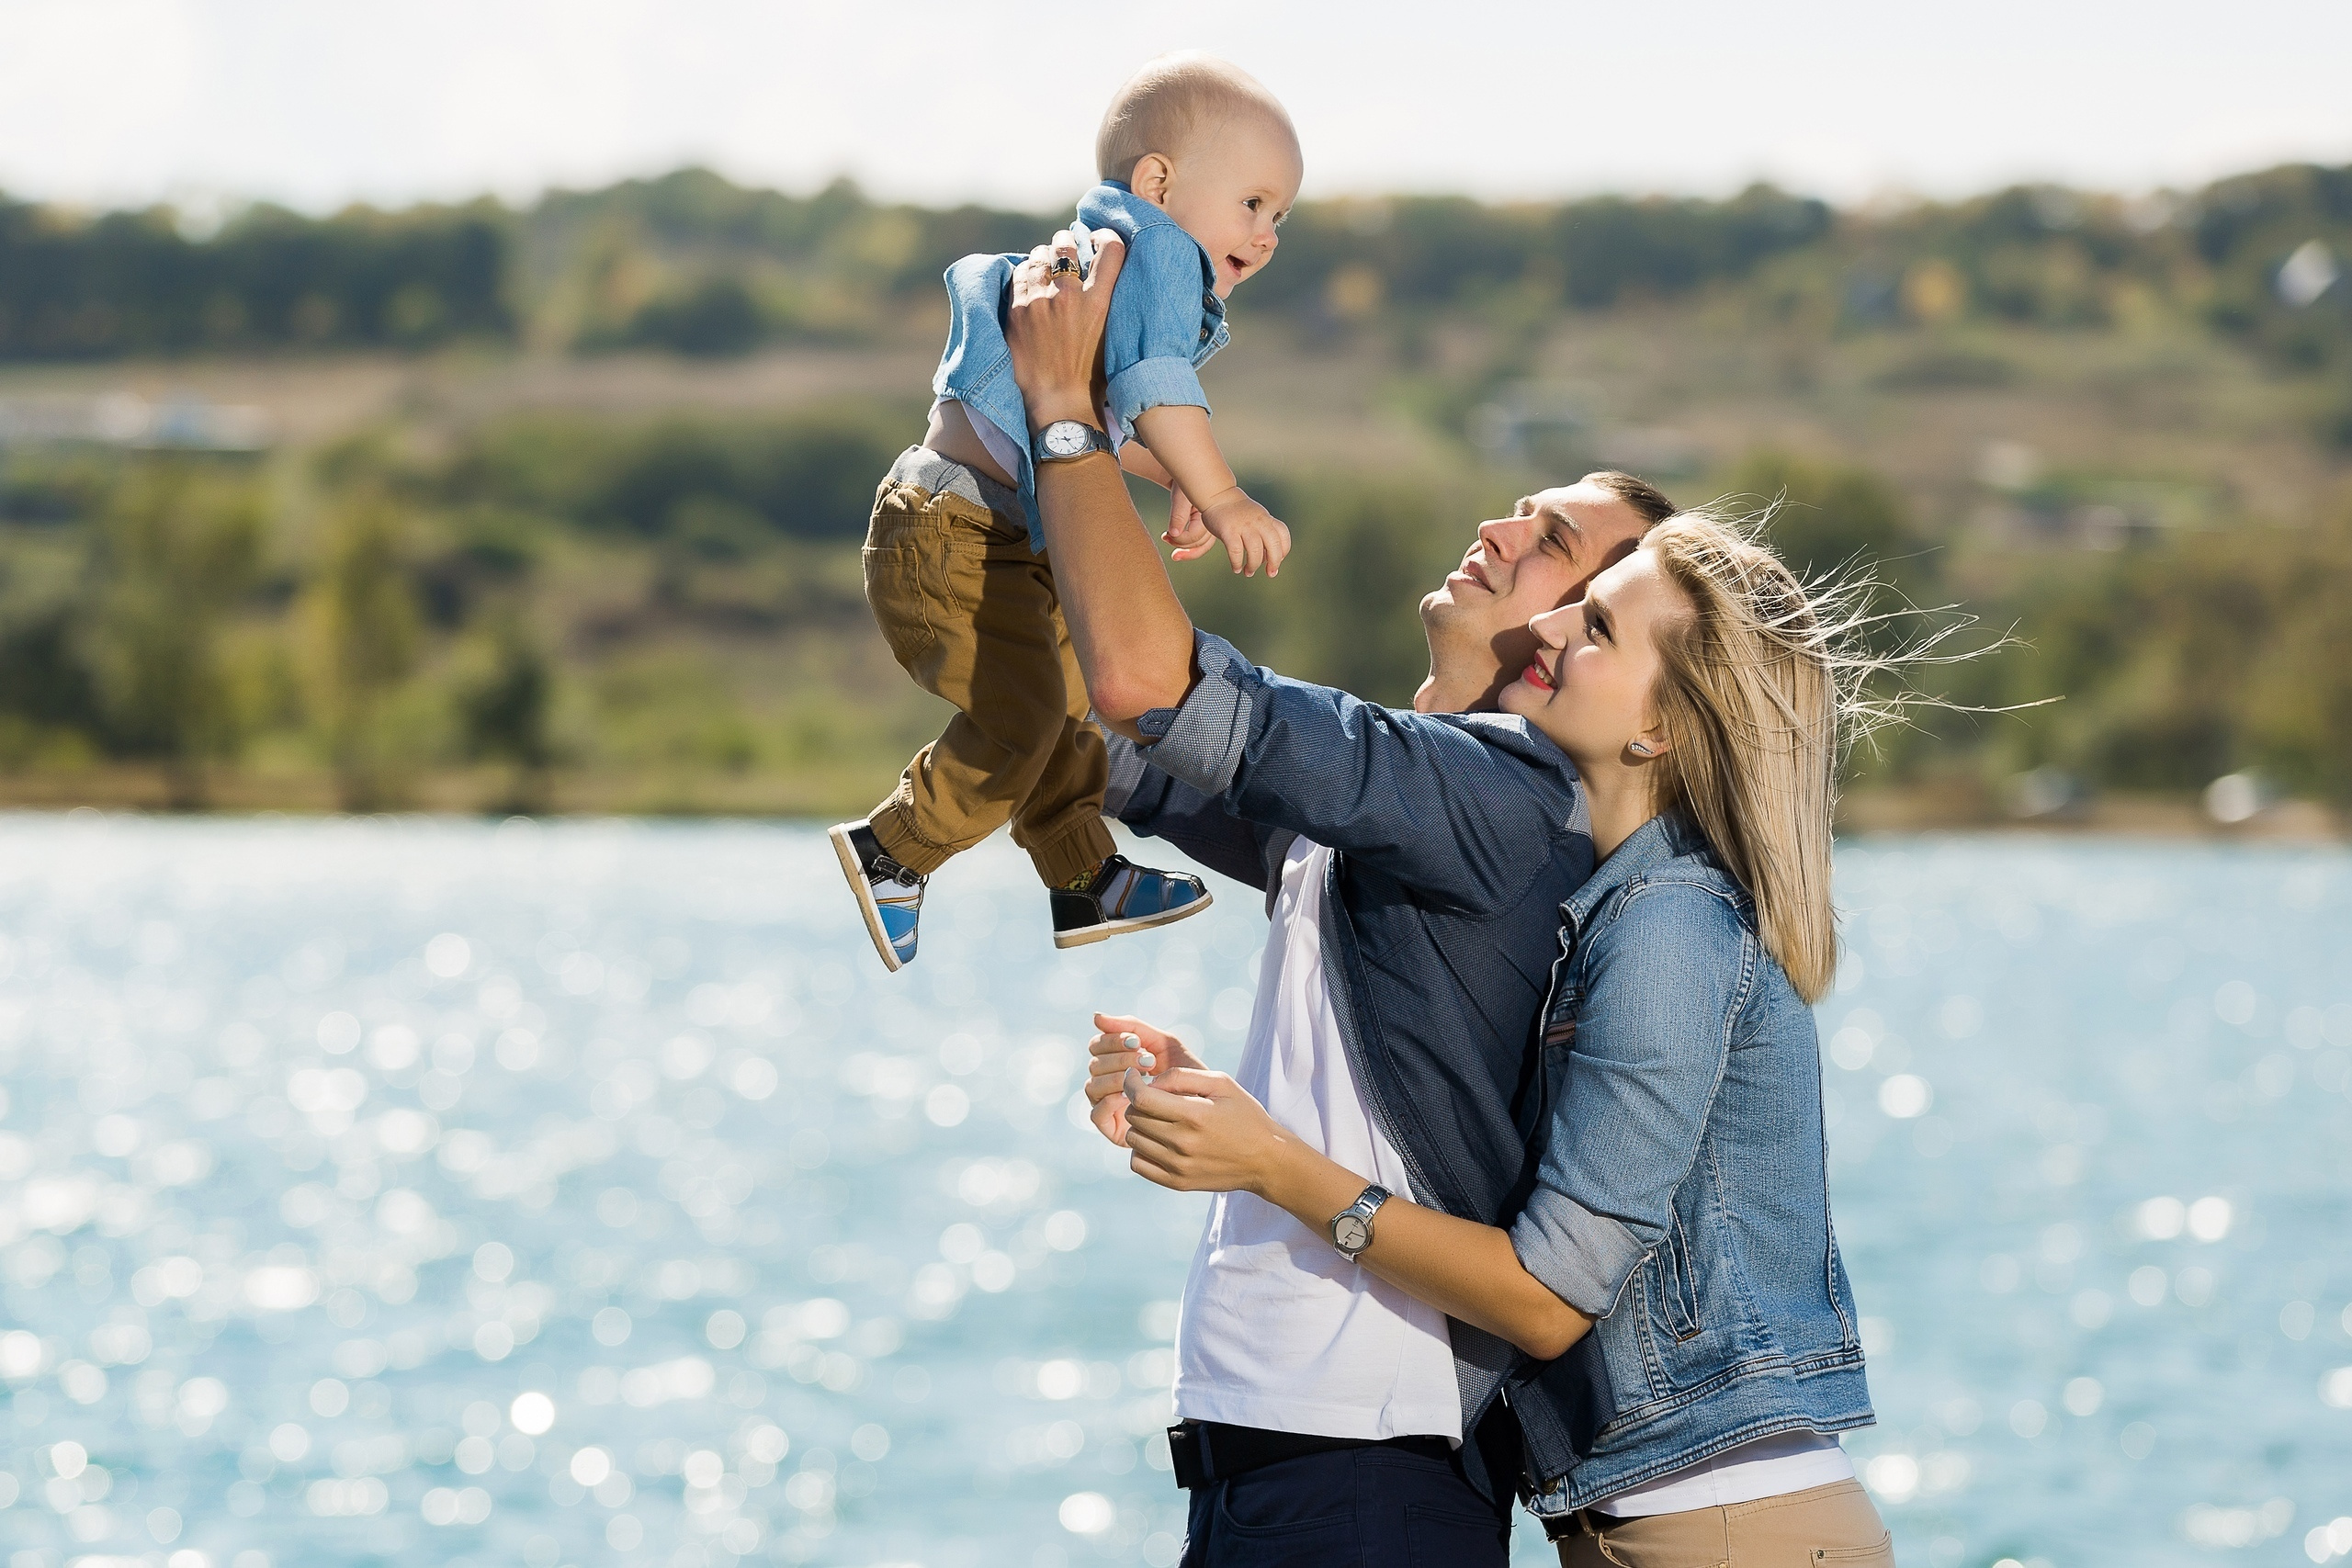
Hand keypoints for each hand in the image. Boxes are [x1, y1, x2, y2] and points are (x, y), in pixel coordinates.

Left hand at [1006, 228, 1124, 430]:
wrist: (1059, 404)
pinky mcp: (1017, 310)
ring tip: (1045, 266)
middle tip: (1065, 248)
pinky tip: (1030, 283)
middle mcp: (1070, 296)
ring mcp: (1040, 302)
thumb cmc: (1092, 378)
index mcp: (1100, 302)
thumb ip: (1108, 304)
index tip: (1097, 239)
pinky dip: (1026, 273)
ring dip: (1044, 257)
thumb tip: (1102, 277)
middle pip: (1066, 245)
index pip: (1110, 248)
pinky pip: (1020, 274)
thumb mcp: (1113, 337)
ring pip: (1039, 255)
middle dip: (1065, 242)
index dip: (1104, 236)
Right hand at [1085, 1013, 1204, 1146]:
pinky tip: (1132, 1095)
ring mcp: (1107, 1106)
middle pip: (1094, 1063)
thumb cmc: (1186, 1074)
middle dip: (1120, 1058)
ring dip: (1116, 1077)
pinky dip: (1110, 1101)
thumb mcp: (1164, 1044)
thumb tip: (1096, 1016)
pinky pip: (1096, 1113)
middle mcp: (1107, 1082)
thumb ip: (1133, 1027)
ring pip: (1092, 1086)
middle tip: (1148, 1061)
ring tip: (1145, 1076)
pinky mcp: (1111, 1129)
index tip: (1138, 1042)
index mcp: (1116, 1060)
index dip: (1112, 1040)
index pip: (1097, 1044)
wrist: (1207, 1108)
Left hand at [1124, 1066, 1294, 1194]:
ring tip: (1159, 1119)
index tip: (1134, 1077)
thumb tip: (1150, 1081)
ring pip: (1133, 1139)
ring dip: (1140, 1125)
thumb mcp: (1222, 1084)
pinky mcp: (1177, 1183)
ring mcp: (1178, 1166)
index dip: (1131, 1083)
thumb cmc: (1244, 1115)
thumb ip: (1183, 1076)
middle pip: (1134, 1117)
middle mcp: (1183, 1143)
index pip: (1142, 1098)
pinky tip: (1158, 1140)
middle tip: (1153, 1097)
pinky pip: (1138, 1164)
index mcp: (1195, 1115)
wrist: (1266, 1160)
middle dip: (1137, 1101)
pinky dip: (1141, 1150)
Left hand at [1163, 485, 1216, 560]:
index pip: (1195, 536)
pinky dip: (1189, 546)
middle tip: (1166, 542)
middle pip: (1201, 543)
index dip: (1179, 539)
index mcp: (1208, 513)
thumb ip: (1178, 516)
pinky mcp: (1204, 525)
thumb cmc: (1182, 484)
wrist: (1185, 477)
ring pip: (1202, 545)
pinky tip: (1176, 543)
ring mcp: (1210, 524)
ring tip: (1173, 551)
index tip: (1165, 535)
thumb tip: (1174, 534)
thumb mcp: (1180, 498)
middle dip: (1183, 547)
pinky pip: (1200, 541)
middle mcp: (1213, 521)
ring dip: (1187, 551)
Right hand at [1197, 488, 1292, 577]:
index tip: (1277, 560)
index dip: (1283, 550)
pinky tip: (1236, 568)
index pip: (1283, 535)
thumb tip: (1267, 559)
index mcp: (1267, 519)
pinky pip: (1236, 552)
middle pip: (1273, 545)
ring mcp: (1244, 526)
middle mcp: (1258, 522)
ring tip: (1248, 572)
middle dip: (1274, 563)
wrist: (1218, 496)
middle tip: (1270, 573)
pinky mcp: (1229, 531)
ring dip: (1253, 566)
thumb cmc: (1238, 512)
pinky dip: (1237, 563)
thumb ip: (1265, 533)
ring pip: (1255, 551)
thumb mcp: (1257, 517)